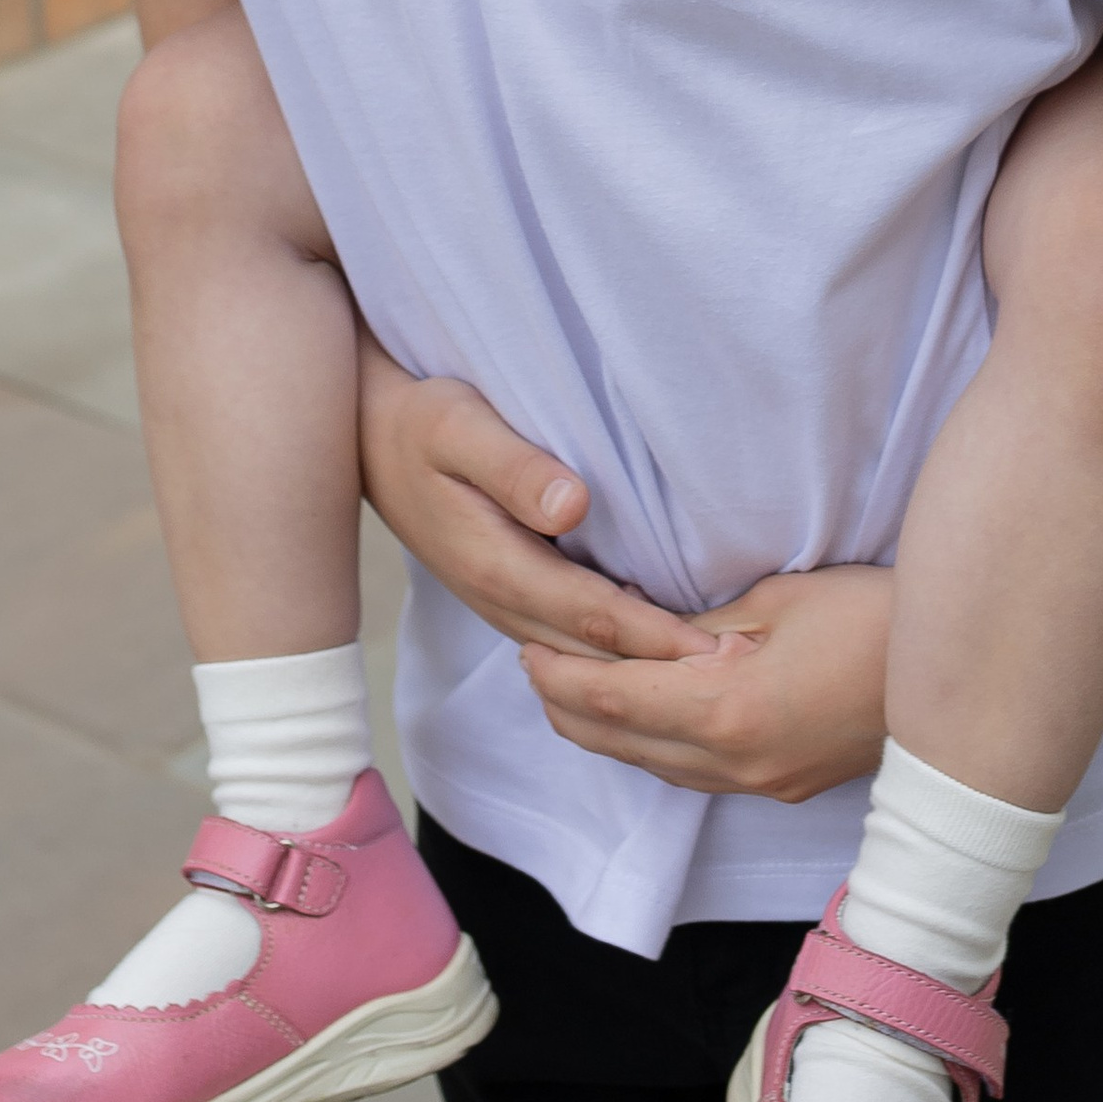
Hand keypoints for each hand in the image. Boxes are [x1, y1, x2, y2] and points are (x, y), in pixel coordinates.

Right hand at [357, 349, 712, 664]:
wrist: (367, 438)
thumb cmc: (421, 421)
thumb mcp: (459, 425)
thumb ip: (514, 466)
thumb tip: (572, 506)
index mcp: (493, 563)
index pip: (591, 615)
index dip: (654, 637)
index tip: (714, 653)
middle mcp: (497, 598)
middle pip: (592, 651)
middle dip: (660, 670)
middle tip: (735, 680)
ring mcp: (501, 603)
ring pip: (579, 654)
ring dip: (639, 669)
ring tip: (709, 678)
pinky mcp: (507, 593)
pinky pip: (565, 637)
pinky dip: (612, 652)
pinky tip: (655, 652)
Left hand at [524, 564, 893, 803]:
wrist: (962, 677)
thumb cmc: (875, 618)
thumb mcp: (780, 600)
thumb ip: (707, 627)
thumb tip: (658, 637)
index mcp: (726, 710)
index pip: (612, 699)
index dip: (560, 674)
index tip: (526, 646)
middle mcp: (735, 762)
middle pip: (621, 743)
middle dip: (568, 705)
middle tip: (533, 663)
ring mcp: (762, 783)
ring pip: (655, 767)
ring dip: (607, 731)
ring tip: (572, 690)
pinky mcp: (783, 786)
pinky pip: (694, 774)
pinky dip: (654, 746)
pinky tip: (646, 718)